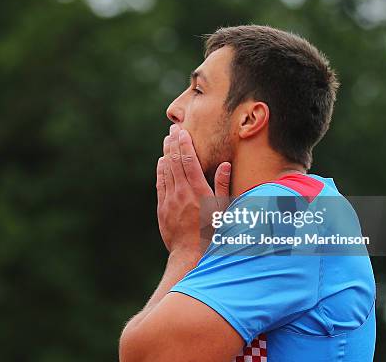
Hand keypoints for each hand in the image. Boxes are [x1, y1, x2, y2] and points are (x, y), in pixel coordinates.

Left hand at [156, 124, 231, 255]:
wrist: (190, 255)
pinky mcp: (162, 208)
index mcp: (199, 191)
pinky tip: (162, 161)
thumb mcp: (224, 210)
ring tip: (167, 140)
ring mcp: (170, 200)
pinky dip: (161, 170)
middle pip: (175, 162)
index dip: (184, 144)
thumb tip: (225, 164)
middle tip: (173, 130)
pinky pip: (160, 184)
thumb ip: (224, 186)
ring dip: (166, 153)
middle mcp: (182, 193)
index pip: (189, 161)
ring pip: (166, 171)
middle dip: (174, 143)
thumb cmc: (213, 233)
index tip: (182, 132)